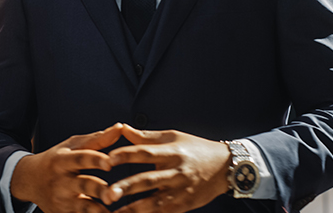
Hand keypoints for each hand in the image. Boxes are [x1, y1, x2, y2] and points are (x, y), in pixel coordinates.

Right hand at [11, 123, 123, 212]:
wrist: (29, 181)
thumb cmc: (56, 159)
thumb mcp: (72, 146)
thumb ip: (97, 139)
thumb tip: (120, 127)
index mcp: (63, 160)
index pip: (80, 158)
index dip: (95, 160)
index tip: (111, 162)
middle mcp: (61, 181)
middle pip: (83, 185)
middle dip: (99, 190)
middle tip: (115, 194)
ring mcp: (61, 201)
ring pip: (83, 207)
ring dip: (98, 211)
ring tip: (113, 212)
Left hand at [102, 124, 230, 212]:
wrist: (226, 166)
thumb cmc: (195, 148)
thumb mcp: (173, 137)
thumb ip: (146, 136)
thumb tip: (122, 128)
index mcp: (172, 151)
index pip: (146, 152)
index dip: (126, 155)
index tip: (108, 159)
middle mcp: (176, 171)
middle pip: (148, 180)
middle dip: (127, 187)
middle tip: (107, 194)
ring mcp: (181, 190)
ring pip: (155, 202)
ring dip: (134, 209)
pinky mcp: (185, 205)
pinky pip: (164, 212)